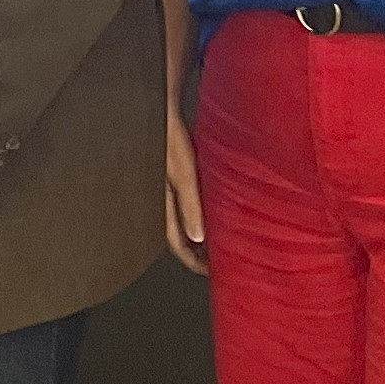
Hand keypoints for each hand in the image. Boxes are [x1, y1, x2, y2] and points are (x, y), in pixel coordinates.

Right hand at [162, 107, 206, 273]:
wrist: (161, 110)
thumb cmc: (170, 139)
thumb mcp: (183, 174)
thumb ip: (190, 205)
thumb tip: (198, 237)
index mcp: (163, 203)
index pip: (178, 243)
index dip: (194, 262)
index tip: (212, 272)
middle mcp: (165, 199)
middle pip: (181, 235)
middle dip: (199, 251)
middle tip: (221, 261)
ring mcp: (171, 189)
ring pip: (186, 220)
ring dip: (202, 232)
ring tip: (223, 239)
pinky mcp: (178, 177)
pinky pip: (189, 204)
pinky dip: (202, 213)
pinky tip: (216, 210)